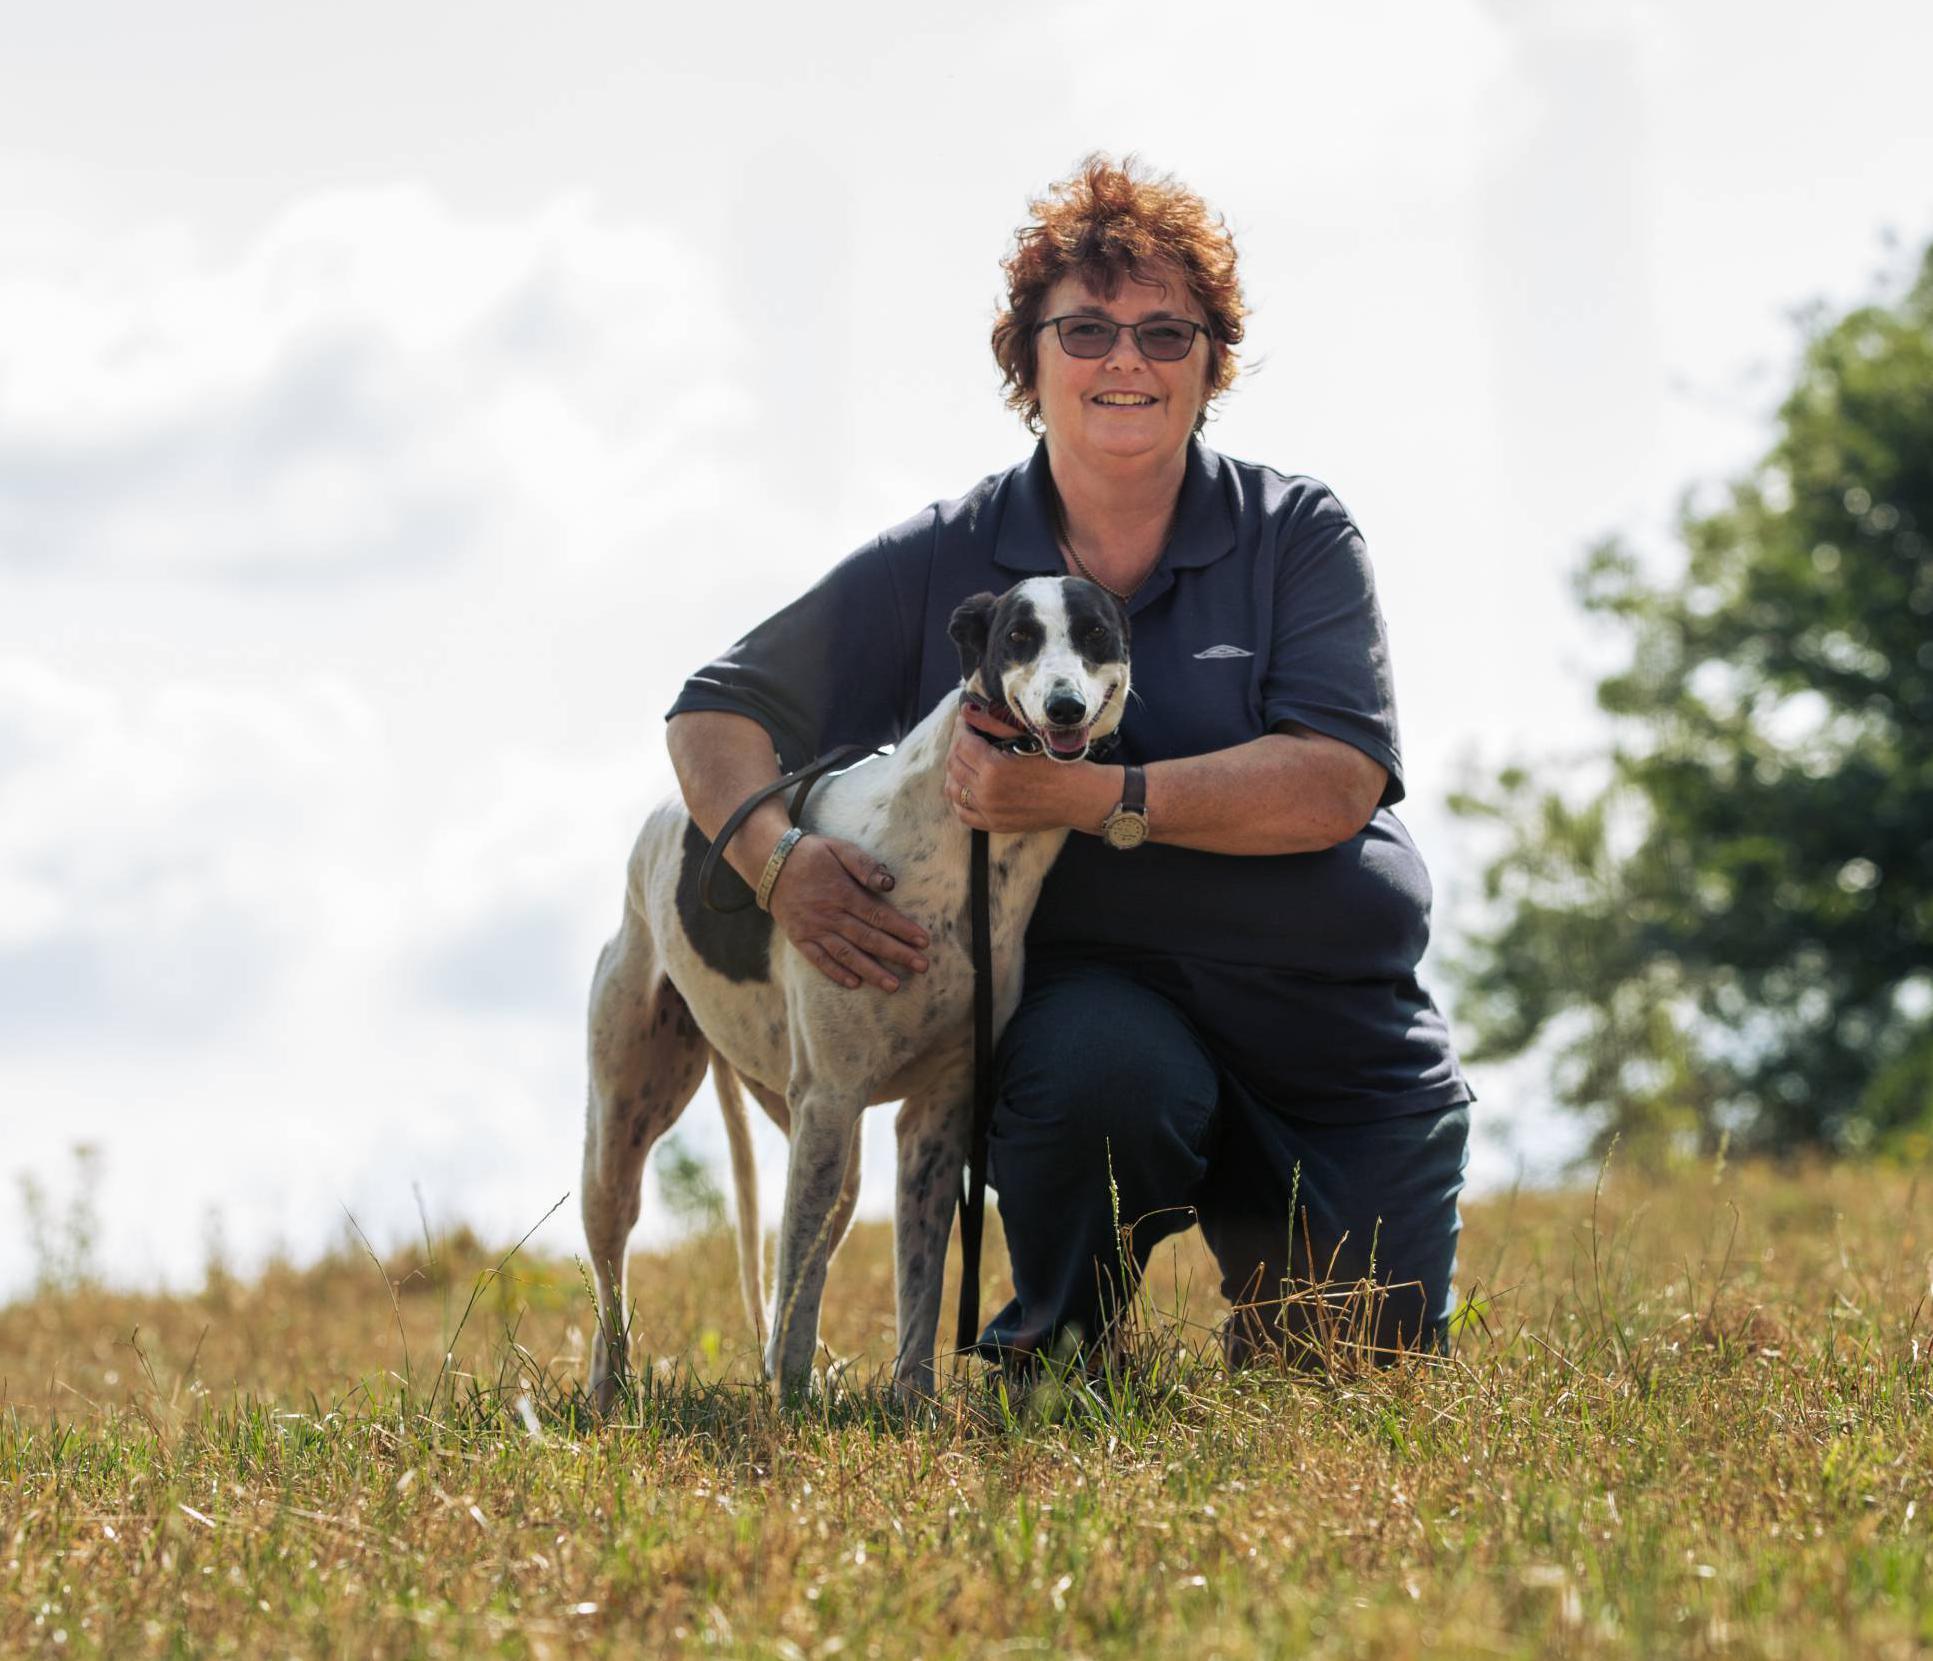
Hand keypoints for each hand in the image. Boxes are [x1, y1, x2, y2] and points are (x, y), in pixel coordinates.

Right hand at [766, 834, 931, 991]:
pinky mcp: (800, 939)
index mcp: (842, 892)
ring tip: (894, 985)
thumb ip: (864, 864)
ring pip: (847, 955)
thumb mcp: (839, 848)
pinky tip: (855, 984)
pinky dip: (836, 973)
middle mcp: (829, 915)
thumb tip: (890, 883)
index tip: (924, 941)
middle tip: (922, 966)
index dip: (902, 929)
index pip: (878, 914)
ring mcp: (813, 929)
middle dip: (897, 954)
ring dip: (871, 971)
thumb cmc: (813, 854)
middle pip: (868, 938)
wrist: (771, 863)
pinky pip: (819, 960)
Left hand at [945, 725, 1113, 834]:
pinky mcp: (994, 824)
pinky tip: (967, 787)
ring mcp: (989, 811)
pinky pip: (963, 813)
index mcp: (994, 767)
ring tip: (967, 760)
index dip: (962, 729)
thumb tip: (966, 712)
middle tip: (967, 738)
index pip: (962, 743)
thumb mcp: (1026, 738)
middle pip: (954, 764)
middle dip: (957, 746)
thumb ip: (993, 724)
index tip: (967, 722)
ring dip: (955, 772)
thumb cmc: (1058, 764)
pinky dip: (959, 799)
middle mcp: (987, 792)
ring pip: (953, 789)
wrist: (1079, 796)